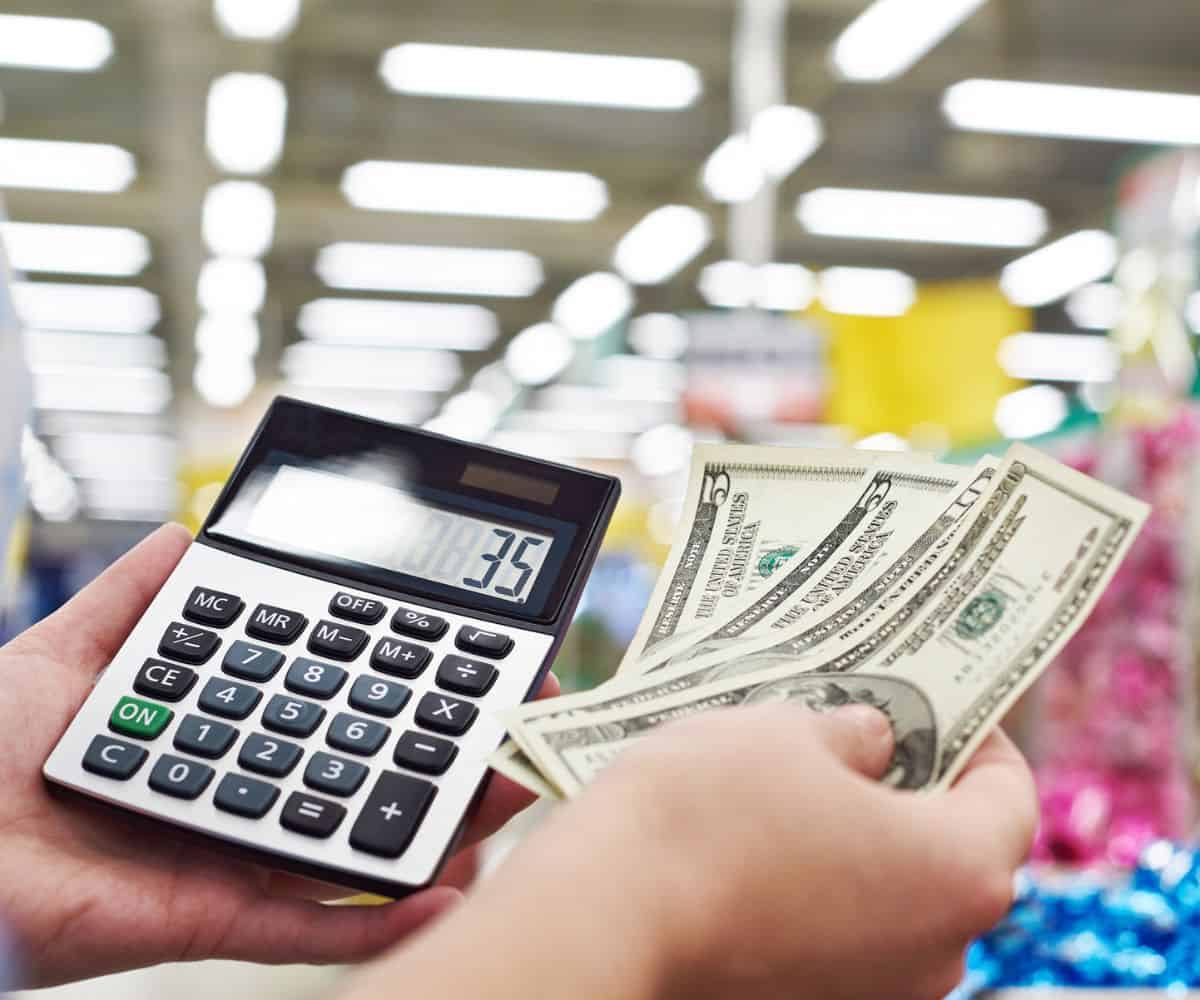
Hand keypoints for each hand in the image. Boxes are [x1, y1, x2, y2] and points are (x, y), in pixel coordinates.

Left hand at [0, 524, 555, 986]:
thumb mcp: (65, 654)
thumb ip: (130, 599)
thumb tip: (186, 535)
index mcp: (216, 739)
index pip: (328, 714)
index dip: (398, 694)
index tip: (465, 667)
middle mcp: (235, 797)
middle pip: (360, 780)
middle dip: (445, 761)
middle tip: (513, 733)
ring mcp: (230, 859)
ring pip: (355, 847)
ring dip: (439, 828)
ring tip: (505, 798)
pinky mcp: (210, 917)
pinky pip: (308, 923)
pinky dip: (379, 915)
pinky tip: (441, 889)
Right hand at [343, 704, 1034, 999]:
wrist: (605, 915)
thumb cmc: (703, 814)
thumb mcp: (787, 731)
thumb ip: (852, 732)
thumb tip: (869, 740)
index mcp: (958, 872)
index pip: (1009, 794)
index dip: (976, 735)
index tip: (940, 703)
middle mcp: (935, 951)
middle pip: (949, 849)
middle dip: (908, 784)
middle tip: (858, 728)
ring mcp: (873, 993)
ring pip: (888, 895)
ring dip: (856, 836)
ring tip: (794, 778)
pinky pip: (837, 933)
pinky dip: (816, 884)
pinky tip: (759, 839)